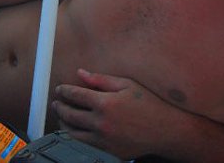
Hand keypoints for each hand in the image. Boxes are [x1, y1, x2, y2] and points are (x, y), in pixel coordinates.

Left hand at [52, 69, 171, 158]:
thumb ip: (101, 79)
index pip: (75, 95)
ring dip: (64, 123)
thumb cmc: (150, 103)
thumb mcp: (127, 84)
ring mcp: (104, 139)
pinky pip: (86, 143)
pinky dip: (77, 135)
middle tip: (56, 102)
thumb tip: (81, 73)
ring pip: (74, 132)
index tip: (60, 88)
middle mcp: (102, 122)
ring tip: (62, 116)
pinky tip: (77, 129)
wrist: (167, 129)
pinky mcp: (108, 151)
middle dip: (60, 106)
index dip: (64, 91)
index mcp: (106, 103)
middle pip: (70, 114)